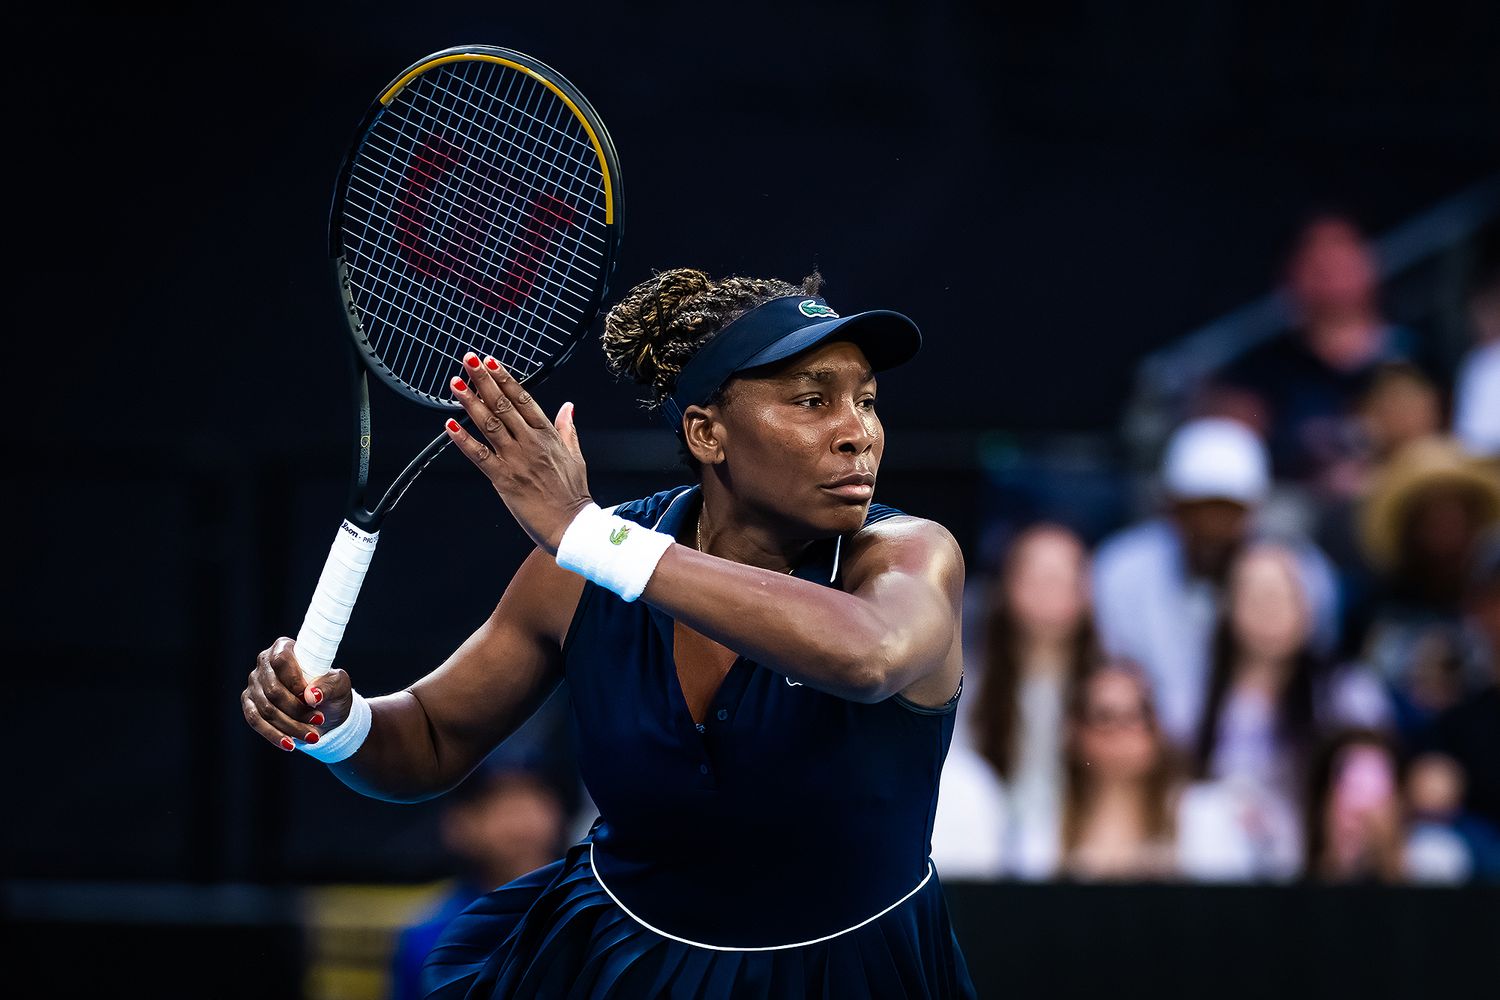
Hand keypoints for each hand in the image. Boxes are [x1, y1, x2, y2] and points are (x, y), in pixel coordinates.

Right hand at [242, 637, 352, 751]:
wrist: (326, 711)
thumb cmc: (331, 690)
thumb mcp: (339, 685)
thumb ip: (329, 685)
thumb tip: (312, 696)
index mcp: (284, 647)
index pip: (282, 660)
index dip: (295, 680)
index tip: (313, 698)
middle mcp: (264, 663)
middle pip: (273, 689)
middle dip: (297, 710)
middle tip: (320, 720)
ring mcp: (254, 684)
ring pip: (266, 709)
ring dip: (291, 725)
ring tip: (313, 736)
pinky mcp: (249, 703)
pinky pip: (255, 721)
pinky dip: (274, 734)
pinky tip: (290, 745)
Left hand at [444, 351, 592, 553]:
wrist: (571, 526)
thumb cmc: (573, 494)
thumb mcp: (576, 456)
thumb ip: (567, 428)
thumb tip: (568, 406)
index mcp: (548, 435)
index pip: (524, 399)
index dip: (506, 379)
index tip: (491, 362)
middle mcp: (531, 443)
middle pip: (504, 405)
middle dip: (484, 381)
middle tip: (469, 361)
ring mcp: (516, 460)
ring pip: (490, 424)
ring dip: (471, 402)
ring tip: (456, 383)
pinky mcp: (504, 479)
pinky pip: (479, 456)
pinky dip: (463, 440)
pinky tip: (450, 425)